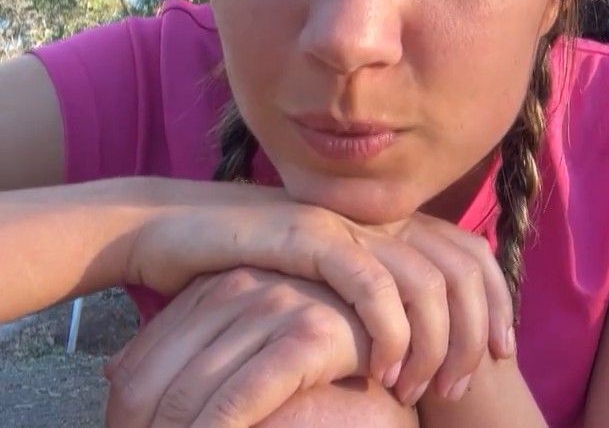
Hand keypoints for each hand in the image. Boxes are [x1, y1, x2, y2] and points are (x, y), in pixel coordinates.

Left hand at [106, 269, 368, 427]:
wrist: (409, 321)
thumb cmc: (328, 337)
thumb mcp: (249, 333)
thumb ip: (198, 344)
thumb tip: (115, 372)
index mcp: (220, 282)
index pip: (141, 357)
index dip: (123, 409)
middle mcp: (243, 284)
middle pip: (154, 376)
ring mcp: (279, 303)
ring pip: (192, 389)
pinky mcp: (312, 332)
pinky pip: (243, 394)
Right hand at [122, 180, 513, 401]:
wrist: (162, 227)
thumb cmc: (242, 269)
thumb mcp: (318, 288)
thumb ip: (365, 303)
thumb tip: (412, 346)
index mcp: (389, 227)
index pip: (471, 256)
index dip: (498, 304)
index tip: (504, 354)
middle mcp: (378, 220)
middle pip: (463, 269)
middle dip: (476, 333)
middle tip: (460, 389)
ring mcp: (346, 224)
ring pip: (428, 281)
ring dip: (436, 343)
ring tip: (420, 391)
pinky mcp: (310, 235)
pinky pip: (372, 283)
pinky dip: (390, 331)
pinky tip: (384, 370)